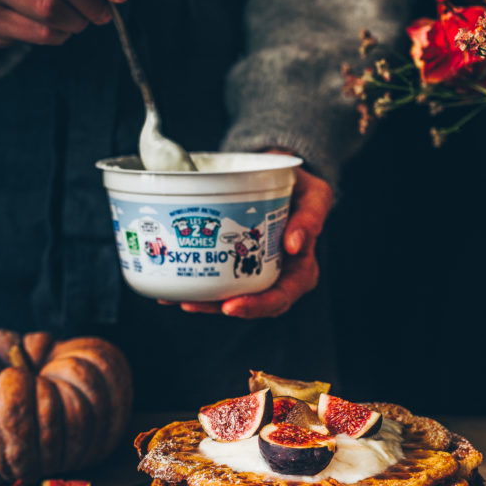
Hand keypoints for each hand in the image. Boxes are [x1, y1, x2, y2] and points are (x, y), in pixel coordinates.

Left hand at [160, 165, 333, 317]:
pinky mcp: (237, 265)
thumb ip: (311, 216)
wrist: (281, 178)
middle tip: (191, 304)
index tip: (231, 306)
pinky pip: (217, 280)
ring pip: (229, 297)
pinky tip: (170, 288)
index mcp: (301, 269)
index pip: (281, 297)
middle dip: (218, 307)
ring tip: (175, 298)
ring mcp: (256, 273)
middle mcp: (278, 277)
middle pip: (249, 303)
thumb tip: (295, 244)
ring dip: (202, 301)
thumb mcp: (315, 196)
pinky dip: (195, 285)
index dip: (256, 306)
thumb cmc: (302, 189)